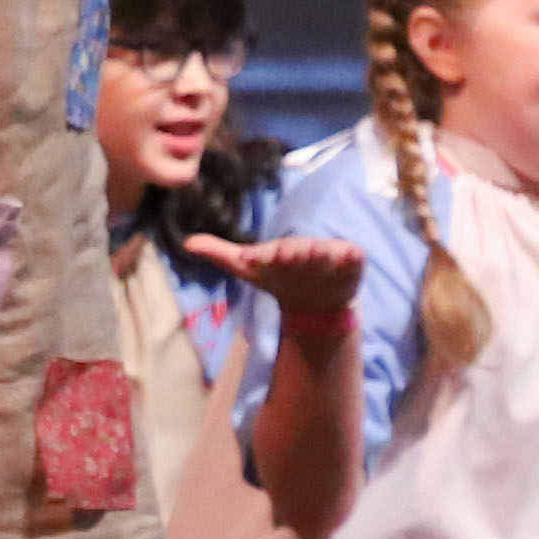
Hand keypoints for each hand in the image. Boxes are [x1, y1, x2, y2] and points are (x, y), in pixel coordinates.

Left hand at [187, 235, 365, 336]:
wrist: (314, 296)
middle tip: (287, 252)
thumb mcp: (247, 267)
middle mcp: (302, 249)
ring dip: (321, 253)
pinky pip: (351, 257)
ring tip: (315, 252)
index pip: (268, 253)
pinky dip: (351, 256)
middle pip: (296, 250)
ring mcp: (326, 253)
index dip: (260, 257)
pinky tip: (350, 256)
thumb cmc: (278, 275)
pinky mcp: (348, 261)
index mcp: (277, 251)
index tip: (249, 258)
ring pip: (324, 252)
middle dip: (292, 252)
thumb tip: (186, 242)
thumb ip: (219, 254)